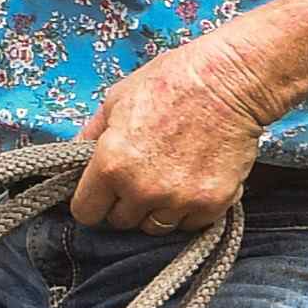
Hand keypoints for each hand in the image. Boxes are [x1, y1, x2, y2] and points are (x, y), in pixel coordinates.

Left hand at [69, 38, 272, 231]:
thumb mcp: (117, 99)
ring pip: (156, 226)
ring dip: (158, 209)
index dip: (93, 202)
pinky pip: (190, 223)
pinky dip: (190, 209)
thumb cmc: (174, 81)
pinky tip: (193, 181)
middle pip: (122, 222)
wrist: (231, 81)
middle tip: (142, 176)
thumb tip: (77, 155)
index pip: (87, 212)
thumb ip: (92, 134)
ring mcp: (178, 200)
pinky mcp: (211, 204)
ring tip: (169, 178)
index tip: (102, 194)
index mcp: (112, 164)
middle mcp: (142, 190)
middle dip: (127, 203)